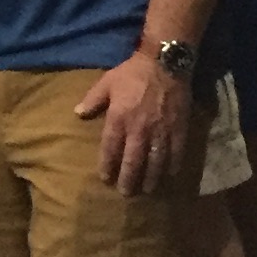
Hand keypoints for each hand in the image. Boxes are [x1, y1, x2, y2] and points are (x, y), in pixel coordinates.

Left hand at [75, 51, 192, 196]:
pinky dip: (173, 166)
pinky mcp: (178, 129)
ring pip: (155, 161)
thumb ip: (92, 100)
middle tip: (126, 193)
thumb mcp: (107, 82)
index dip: (107, 165)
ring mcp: (161, 131)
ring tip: (147, 190)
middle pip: (133, 160)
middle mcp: (139, 129)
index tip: (105, 178)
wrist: (164, 63)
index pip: (110, 148)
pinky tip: (170, 176)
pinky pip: (176, 152)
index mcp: (119, 118)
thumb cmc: (132, 73)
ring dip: (151, 178)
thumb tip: (77, 113)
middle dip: (129, 179)